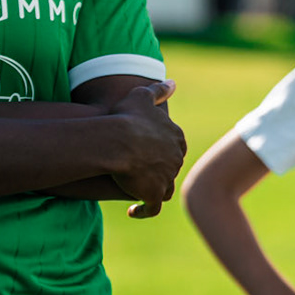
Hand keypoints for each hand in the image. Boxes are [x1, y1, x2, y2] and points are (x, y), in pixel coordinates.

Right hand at [108, 81, 185, 218]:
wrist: (117, 141)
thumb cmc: (126, 116)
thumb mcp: (142, 96)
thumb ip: (158, 90)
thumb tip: (172, 83)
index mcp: (176, 138)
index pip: (174, 147)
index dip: (161, 151)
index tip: (148, 153)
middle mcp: (177, 159)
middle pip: (170, 168)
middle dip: (158, 171)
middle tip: (141, 174)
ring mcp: (167, 177)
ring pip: (164, 188)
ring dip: (153, 191)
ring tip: (139, 191)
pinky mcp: (154, 194)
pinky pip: (152, 208)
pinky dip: (144, 210)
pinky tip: (132, 210)